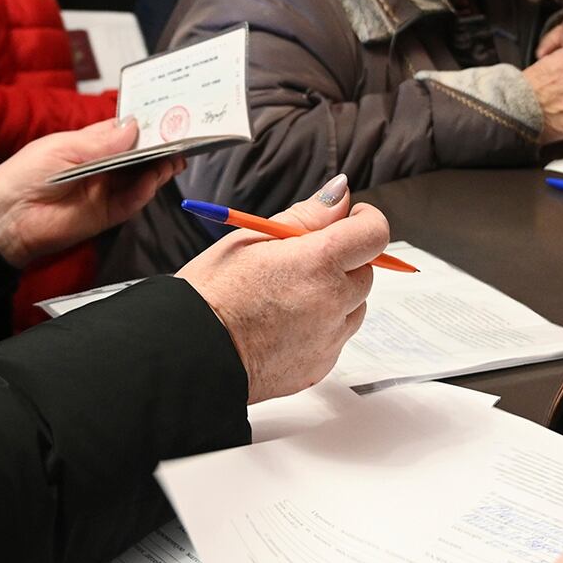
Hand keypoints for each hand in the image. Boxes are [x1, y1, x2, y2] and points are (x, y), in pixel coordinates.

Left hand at [0, 118, 179, 268]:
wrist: (7, 217)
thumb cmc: (26, 174)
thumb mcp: (63, 148)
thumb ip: (101, 142)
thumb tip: (135, 126)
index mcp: (92, 143)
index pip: (127, 130)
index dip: (147, 123)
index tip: (170, 113)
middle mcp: (106, 165)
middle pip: (141, 154)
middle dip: (161, 145)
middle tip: (183, 134)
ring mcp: (109, 190)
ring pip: (143, 177)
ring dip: (160, 167)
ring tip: (175, 155)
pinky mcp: (109, 214)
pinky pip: (133, 201)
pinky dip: (146, 190)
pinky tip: (153, 178)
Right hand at [176, 174, 388, 402]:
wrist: (188, 354)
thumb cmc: (210, 293)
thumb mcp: (251, 238)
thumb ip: (305, 216)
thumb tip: (340, 195)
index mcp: (318, 263)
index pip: (374, 234)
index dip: (364, 221)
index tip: (348, 219)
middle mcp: (332, 303)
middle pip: (366, 271)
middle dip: (343, 261)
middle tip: (301, 260)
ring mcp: (329, 340)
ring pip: (354, 308)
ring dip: (335, 296)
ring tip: (286, 296)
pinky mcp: (319, 367)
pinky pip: (335, 339)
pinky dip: (320, 328)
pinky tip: (282, 324)